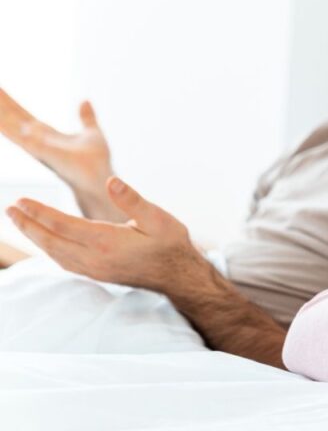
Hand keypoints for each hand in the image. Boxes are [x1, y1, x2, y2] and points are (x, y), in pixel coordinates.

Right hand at [0, 89, 119, 220]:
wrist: (103, 185)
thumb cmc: (98, 164)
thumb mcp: (92, 133)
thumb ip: (86, 117)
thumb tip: (84, 100)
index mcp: (47, 136)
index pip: (23, 116)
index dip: (8, 104)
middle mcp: (39, 143)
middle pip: (14, 120)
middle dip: (1, 105)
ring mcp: (41, 149)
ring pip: (14, 129)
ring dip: (2, 116)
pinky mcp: (50, 155)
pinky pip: (28, 141)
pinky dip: (16, 132)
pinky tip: (12, 125)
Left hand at [4, 176, 204, 292]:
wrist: (179, 276)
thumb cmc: (171, 244)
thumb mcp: (159, 218)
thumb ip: (133, 200)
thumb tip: (111, 181)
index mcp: (108, 242)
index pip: (63, 225)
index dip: (39, 212)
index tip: (21, 199)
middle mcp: (96, 259)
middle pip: (51, 240)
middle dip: (28, 224)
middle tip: (10, 208)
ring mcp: (94, 269)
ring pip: (55, 253)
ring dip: (35, 236)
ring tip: (20, 221)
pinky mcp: (96, 274)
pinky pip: (64, 262)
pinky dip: (49, 249)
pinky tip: (45, 241)